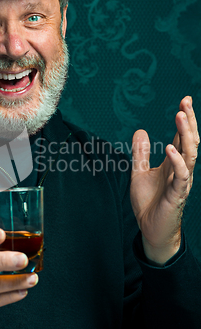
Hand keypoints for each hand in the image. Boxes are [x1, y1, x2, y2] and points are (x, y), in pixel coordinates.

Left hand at [130, 96, 198, 264]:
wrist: (149, 229)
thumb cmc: (149, 202)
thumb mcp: (139, 172)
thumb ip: (141, 153)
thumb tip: (140, 130)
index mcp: (173, 163)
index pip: (182, 137)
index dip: (184, 119)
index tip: (184, 100)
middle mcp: (181, 169)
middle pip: (190, 141)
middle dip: (189, 122)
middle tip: (185, 102)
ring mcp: (181, 181)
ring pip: (189, 154)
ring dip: (185, 135)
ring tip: (180, 116)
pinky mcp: (177, 195)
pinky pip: (181, 176)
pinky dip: (177, 161)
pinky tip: (170, 148)